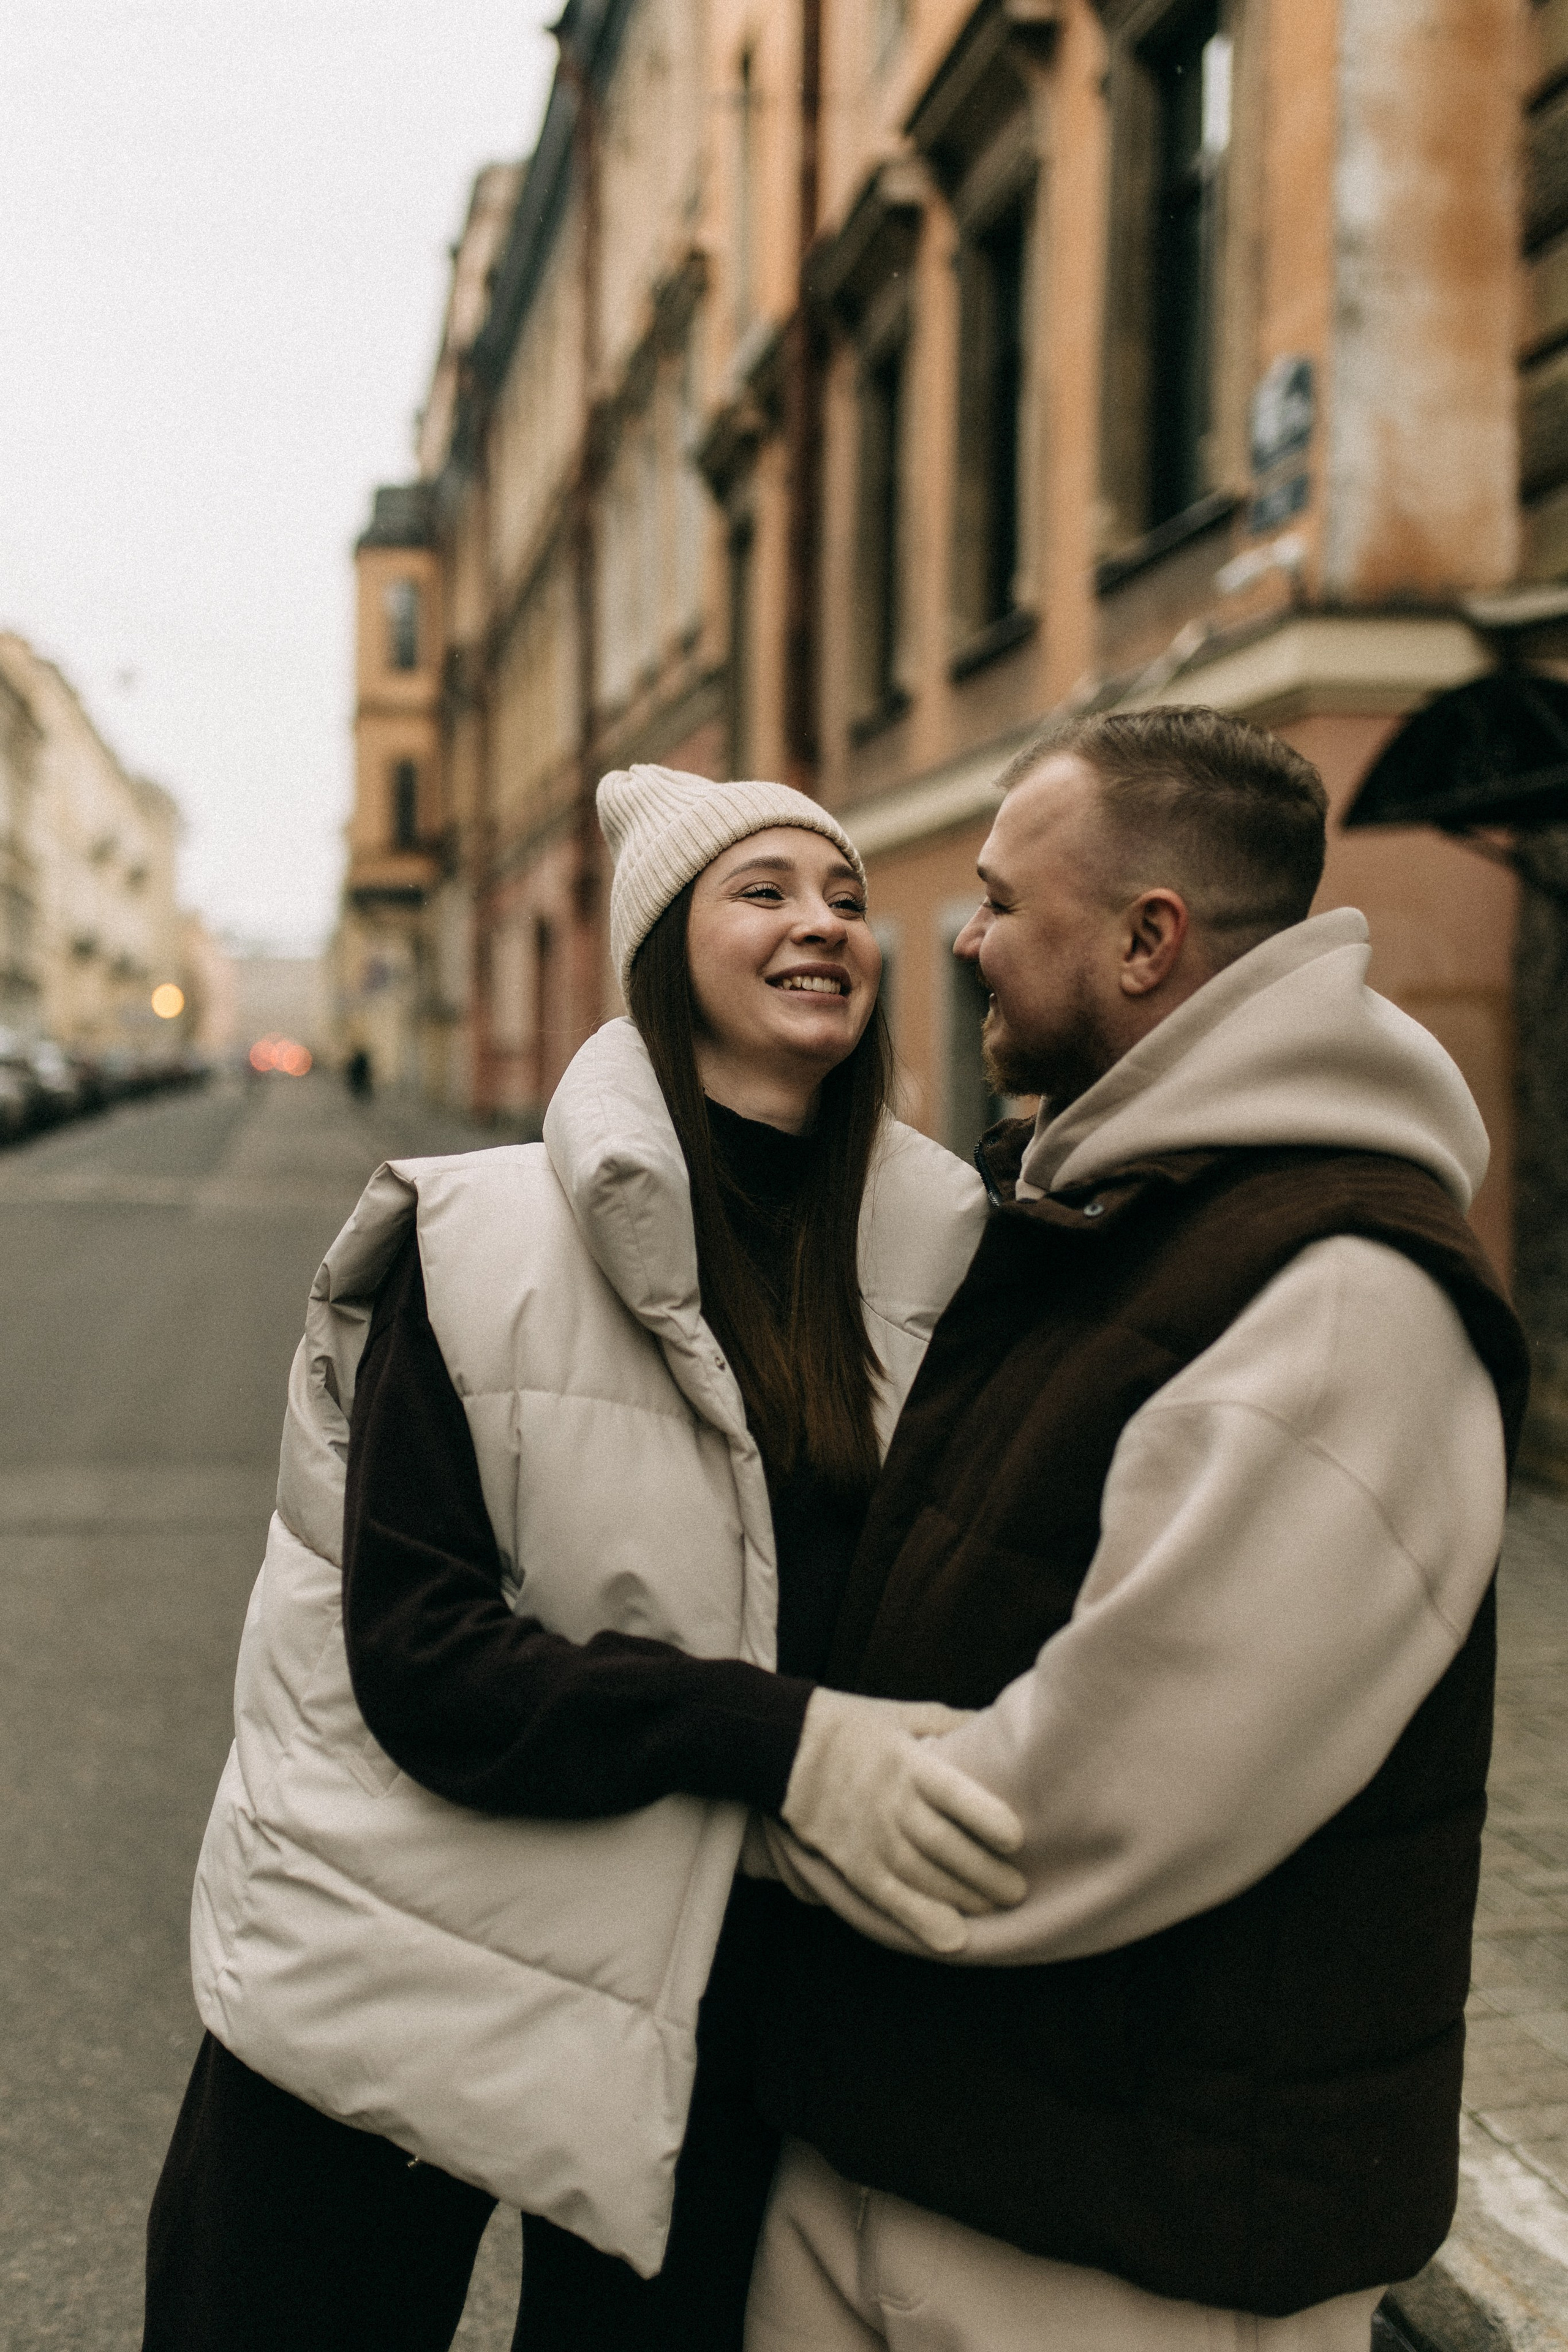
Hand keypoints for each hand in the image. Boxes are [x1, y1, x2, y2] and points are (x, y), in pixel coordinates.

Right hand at [780, 1689, 1025, 1954]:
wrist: (786, 1748)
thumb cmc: (856, 1727)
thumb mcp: (904, 1713)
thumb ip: (951, 1723)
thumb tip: (997, 1725)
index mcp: (908, 1762)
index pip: (952, 1793)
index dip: (986, 1818)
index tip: (1017, 1839)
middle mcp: (890, 1802)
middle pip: (943, 1845)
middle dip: (986, 1874)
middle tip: (1019, 1891)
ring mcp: (869, 1836)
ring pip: (921, 1876)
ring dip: (962, 1898)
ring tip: (994, 1909)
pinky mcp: (852, 1862)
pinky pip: (888, 1897)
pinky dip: (919, 1920)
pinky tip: (951, 1939)